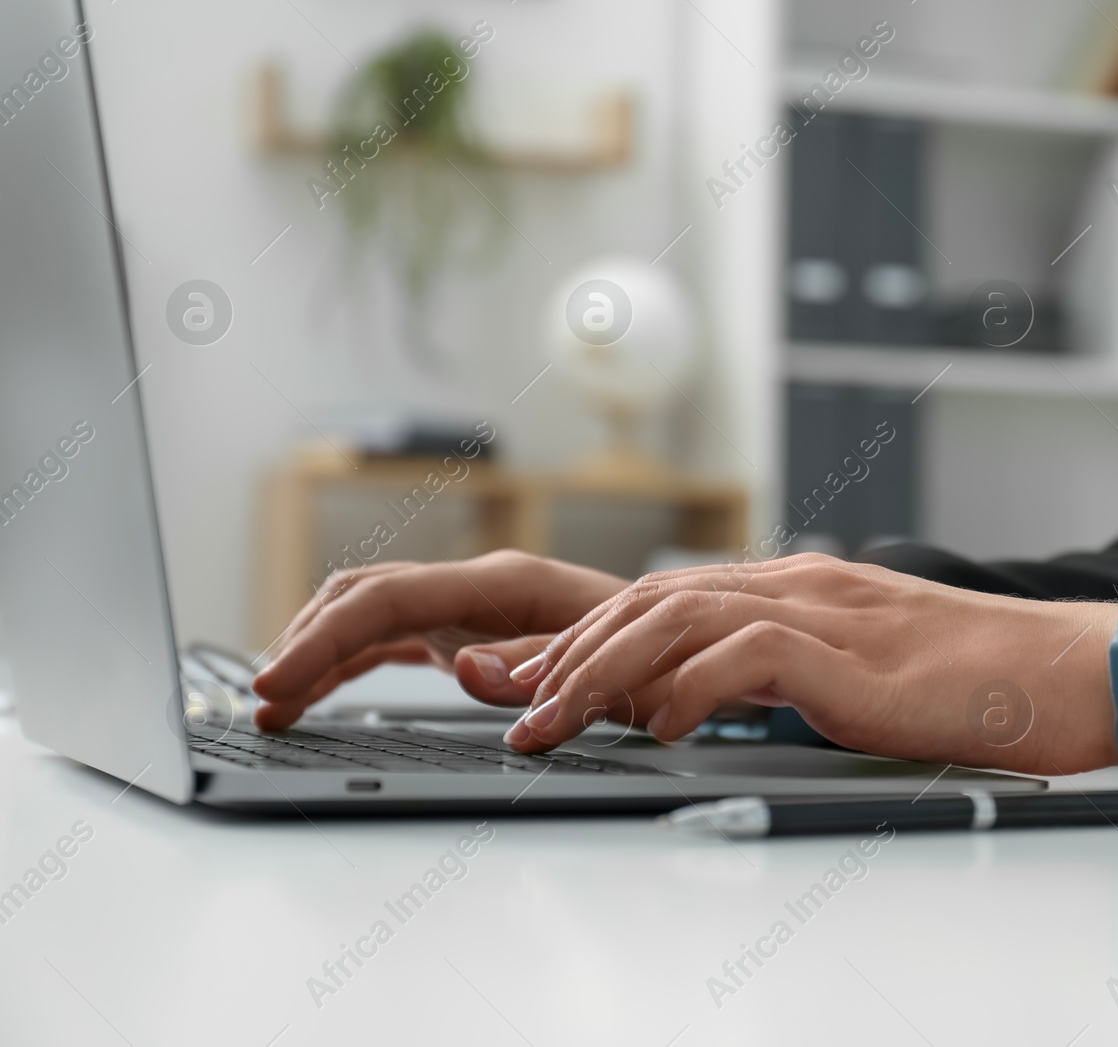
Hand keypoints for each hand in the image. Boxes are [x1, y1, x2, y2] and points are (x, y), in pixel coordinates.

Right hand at [251, 550, 629, 728]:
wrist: (685, 638)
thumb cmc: (657, 647)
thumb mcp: (613, 663)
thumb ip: (540, 664)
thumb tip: (462, 667)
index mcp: (502, 582)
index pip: (387, 598)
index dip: (322, 635)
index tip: (275, 678)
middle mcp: (474, 587)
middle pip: (362, 598)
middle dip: (303, 642)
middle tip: (260, 699)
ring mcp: (465, 608)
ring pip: (366, 617)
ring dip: (314, 654)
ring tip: (270, 706)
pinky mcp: (463, 632)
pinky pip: (386, 642)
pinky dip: (343, 666)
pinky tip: (311, 697)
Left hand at [502, 553, 1117, 775]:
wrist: (1059, 672)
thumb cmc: (966, 682)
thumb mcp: (851, 674)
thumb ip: (780, 675)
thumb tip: (701, 701)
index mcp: (794, 590)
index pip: (664, 598)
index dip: (589, 635)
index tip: (534, 678)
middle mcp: (796, 586)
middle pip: (652, 599)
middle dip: (569, 651)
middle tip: (514, 703)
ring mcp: (822, 611)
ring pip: (679, 616)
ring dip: (603, 670)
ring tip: (555, 720)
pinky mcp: (847, 652)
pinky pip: (743, 655)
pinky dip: (687, 689)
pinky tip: (659, 728)